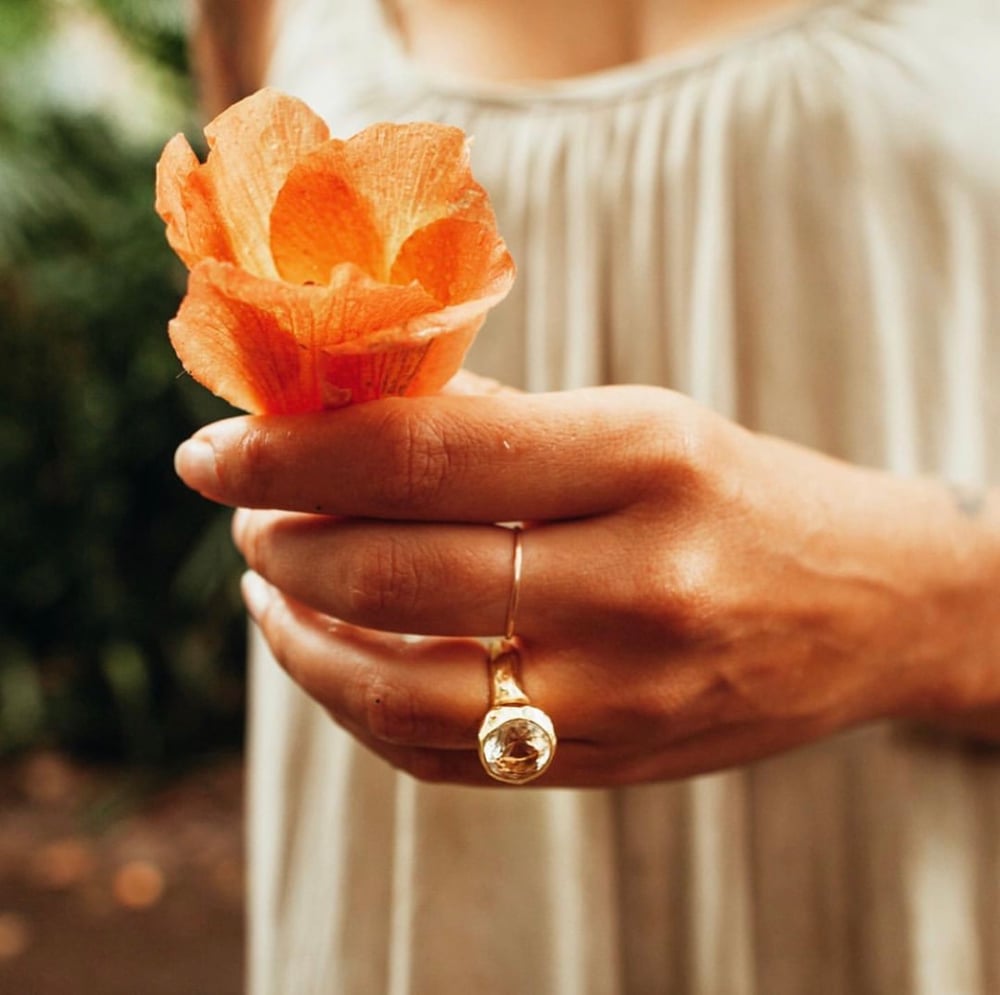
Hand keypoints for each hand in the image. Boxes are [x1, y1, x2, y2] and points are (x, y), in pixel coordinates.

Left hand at [174, 381, 999, 784]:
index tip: (210, 452)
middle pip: (394, 571)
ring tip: (268, 592)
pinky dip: (360, 709)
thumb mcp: (641, 424)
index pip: (425, 450)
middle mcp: (637, 581)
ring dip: (301, 641)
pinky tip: (333, 662)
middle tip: (246, 514)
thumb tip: (347, 425)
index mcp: (644, 458)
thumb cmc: (745, 492)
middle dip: (282, 539)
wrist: (868, 607)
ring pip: (399, 688)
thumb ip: (499, 428)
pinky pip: (443, 756)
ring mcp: (625, 692)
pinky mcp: (613, 763)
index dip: (292, 451)